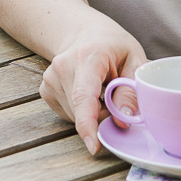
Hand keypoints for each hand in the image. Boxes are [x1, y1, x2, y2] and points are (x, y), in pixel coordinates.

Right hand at [40, 34, 144, 155]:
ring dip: (94, 114)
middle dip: (104, 117)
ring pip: (76, 115)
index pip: (84, 96)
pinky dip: (82, 112)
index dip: (89, 124)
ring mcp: (50, 79)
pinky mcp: (46, 90)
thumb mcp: (134, 60)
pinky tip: (89, 94)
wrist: (86, 34)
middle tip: (118, 101)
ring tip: (102, 92)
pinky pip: (69, 114)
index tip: (94, 146)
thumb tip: (123, 120)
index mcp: (87, 57)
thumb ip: (131, 90)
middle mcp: (62, 68)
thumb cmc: (113, 46)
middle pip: (83, 110)